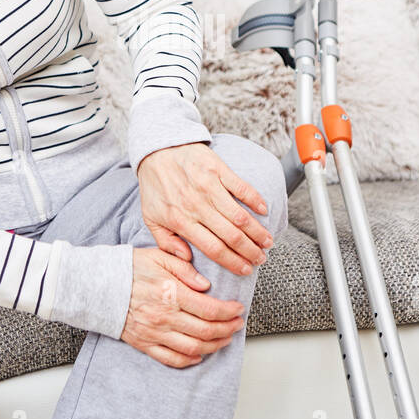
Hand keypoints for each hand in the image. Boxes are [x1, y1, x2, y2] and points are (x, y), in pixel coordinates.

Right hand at [121, 246, 246, 367]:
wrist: (98, 286)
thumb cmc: (129, 269)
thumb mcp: (159, 257)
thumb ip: (185, 269)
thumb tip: (206, 285)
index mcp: (171, 293)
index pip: (210, 309)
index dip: (229, 312)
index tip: (238, 309)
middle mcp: (165, 317)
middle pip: (206, 331)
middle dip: (227, 329)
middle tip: (237, 324)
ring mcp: (155, 333)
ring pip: (193, 347)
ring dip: (214, 345)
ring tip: (225, 339)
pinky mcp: (145, 344)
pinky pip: (171, 359)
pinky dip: (189, 360)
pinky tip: (199, 355)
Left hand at [136, 142, 274, 276]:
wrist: (156, 149)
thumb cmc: (155, 185)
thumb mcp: (151, 218)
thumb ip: (166, 243)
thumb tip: (186, 260)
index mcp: (181, 220)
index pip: (214, 249)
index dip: (233, 262)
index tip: (245, 270)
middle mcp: (197, 206)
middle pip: (231, 236)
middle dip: (250, 251)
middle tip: (261, 259)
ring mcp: (209, 187)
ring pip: (240, 216)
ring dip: (257, 232)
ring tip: (268, 242)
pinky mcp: (218, 169)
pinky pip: (241, 188)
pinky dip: (255, 200)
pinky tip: (265, 211)